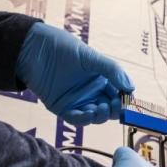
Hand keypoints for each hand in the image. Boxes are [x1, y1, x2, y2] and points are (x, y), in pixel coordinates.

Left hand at [15, 22, 133, 125]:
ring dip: (101, 115)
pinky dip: (85, 119)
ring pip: (94, 116)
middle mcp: (90, 92)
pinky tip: (90, 113)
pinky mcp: (62, 108)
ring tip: (103, 108)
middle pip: (108, 108)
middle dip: (115, 109)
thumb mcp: (91, 57)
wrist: (35, 49)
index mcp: (100, 79)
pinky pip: (76, 118)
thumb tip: (131, 87)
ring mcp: (77, 101)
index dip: (124, 99)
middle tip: (116, 105)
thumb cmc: (64, 48)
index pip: (117, 94)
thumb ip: (112, 70)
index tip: (128, 99)